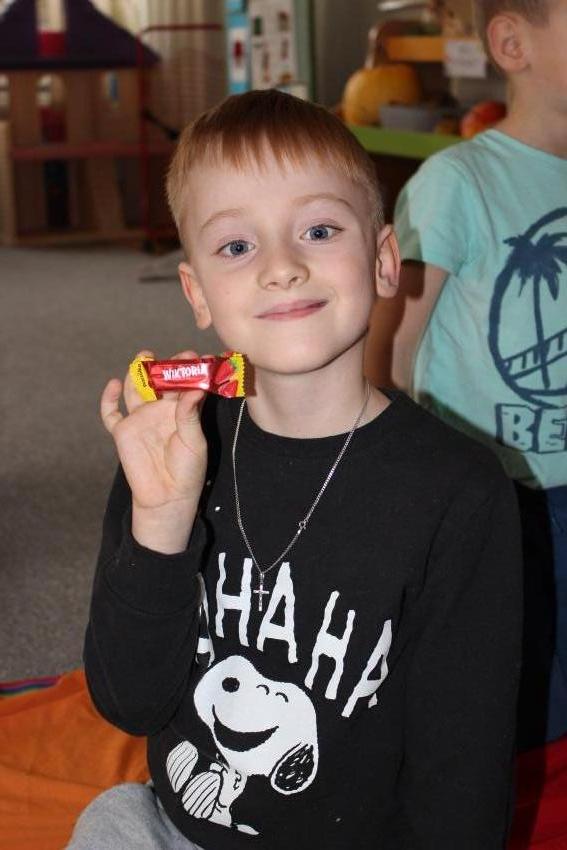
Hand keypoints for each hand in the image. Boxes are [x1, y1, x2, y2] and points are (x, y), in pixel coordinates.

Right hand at [100, 350, 207, 552]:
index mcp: (182, 411)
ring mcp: (140, 418)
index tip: (197, 358)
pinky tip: (114, 384)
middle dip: (165, 366)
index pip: (185, 384)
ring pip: (136, 388)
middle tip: (174, 356)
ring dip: (139, 372)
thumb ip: (191, 416)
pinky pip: (111, 413)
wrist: (167, 496)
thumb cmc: (187, 470)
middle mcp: (160, 410)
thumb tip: (195, 389)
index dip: (190, 370)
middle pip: (160, 381)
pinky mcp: (122, 431)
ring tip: (145, 356)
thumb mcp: (194, 442)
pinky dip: (109, 399)